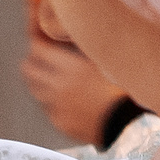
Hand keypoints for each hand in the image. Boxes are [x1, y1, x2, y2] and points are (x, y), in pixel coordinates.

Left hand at [19, 0, 126, 146]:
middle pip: (29, 69)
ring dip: (38, 81)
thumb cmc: (124, 91)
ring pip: (35, 89)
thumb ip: (91, 48)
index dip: (36, 40)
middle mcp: (60, 85)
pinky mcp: (61, 122)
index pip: (38, 48)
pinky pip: (49, 108)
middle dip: (32, 60)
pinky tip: (62, 99)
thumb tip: (83, 32)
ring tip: (45, 77)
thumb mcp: (110, 62)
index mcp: (72, 67)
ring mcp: (58, 105)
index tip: (38, 37)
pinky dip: (52, 101)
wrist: (130, 127)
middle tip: (37, 57)